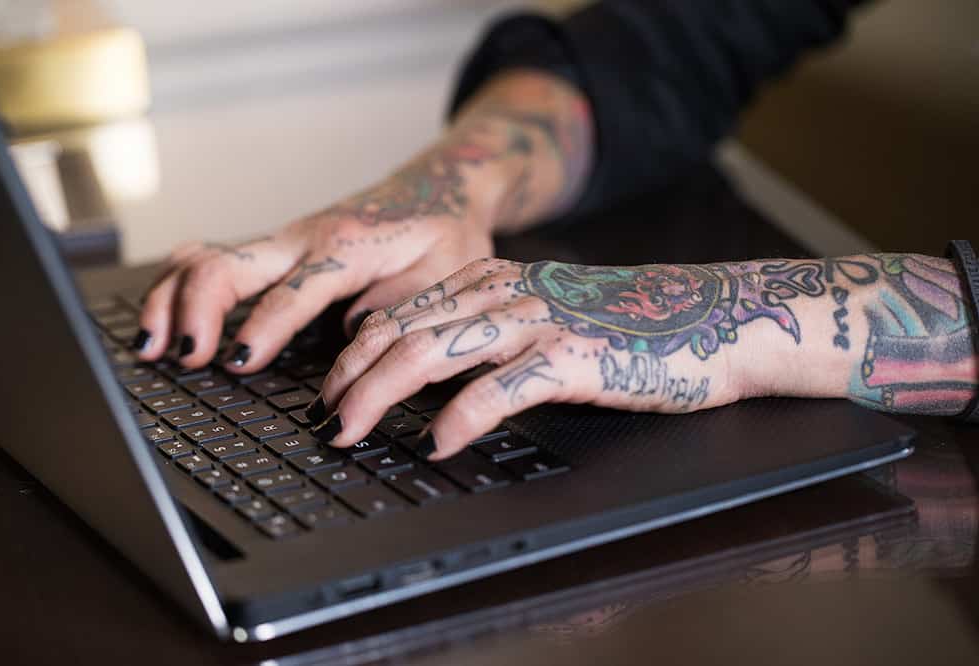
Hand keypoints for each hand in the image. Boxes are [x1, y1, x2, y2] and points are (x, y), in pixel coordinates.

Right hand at [134, 71, 592, 372]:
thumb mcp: (442, 277)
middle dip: (192, 309)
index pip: (291, 292)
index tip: (235, 363)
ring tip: (151, 346)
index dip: (261, 329)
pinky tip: (163, 321)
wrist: (440, 189)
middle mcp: (302, 238)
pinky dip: (178, 288)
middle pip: (224, 263)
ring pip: (203, 256)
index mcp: (345, 249)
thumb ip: (399, 309)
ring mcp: (281, 241)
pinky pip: (210, 259)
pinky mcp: (273, 249)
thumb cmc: (444, 236)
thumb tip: (348, 344)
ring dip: (170, 298)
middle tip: (179, 357)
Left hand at [313, 253, 978, 459]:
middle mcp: (509, 292)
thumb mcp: (548, 315)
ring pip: (435, 350)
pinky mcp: (573, 357)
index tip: (327, 386)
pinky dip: (460, 417)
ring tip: (350, 430)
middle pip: (402, 328)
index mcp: (496, 280)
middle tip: (322, 417)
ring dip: (380, 393)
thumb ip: (492, 331)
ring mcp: (540, 321)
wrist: (714, 319)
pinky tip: (437, 443)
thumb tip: (429, 370)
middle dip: (349, 376)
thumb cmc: (630, 326)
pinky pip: (501, 387)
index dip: (354, 350)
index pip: (402, 309)